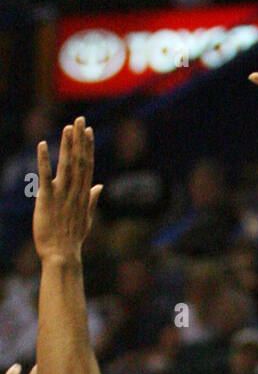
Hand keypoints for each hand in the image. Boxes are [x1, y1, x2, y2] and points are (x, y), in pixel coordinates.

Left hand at [33, 117, 101, 263]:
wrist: (61, 254)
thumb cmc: (72, 238)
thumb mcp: (86, 218)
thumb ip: (92, 199)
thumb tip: (99, 186)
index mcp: (83, 195)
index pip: (87, 166)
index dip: (87, 147)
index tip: (88, 131)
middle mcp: (75, 192)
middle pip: (79, 161)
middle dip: (80, 140)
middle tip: (80, 119)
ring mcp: (62, 195)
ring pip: (66, 165)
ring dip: (67, 145)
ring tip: (68, 127)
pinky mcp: (47, 199)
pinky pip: (45, 176)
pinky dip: (44, 160)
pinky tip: (42, 144)